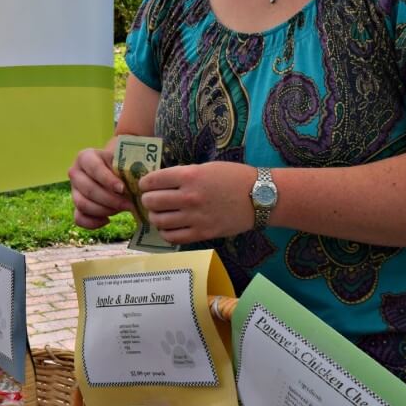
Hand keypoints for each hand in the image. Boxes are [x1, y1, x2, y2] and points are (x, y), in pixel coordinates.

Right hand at [68, 147, 132, 228]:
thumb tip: (137, 184)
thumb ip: (127, 170)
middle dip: (110, 200)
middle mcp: (75, 173)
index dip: (108, 180)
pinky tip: (107, 220)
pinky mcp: (75, 206)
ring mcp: (73, 190)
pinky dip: (93, 222)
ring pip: (83, 204)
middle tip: (128, 204)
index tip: (123, 189)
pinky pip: (79, 218)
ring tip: (120, 209)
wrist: (113, 174)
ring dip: (104, 210)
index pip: (94, 168)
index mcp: (85, 157)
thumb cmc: (120, 167)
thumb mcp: (123, 163)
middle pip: (89, 189)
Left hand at [139, 162, 258, 243]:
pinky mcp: (203, 233)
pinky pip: (173, 237)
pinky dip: (166, 232)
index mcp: (189, 176)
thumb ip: (182, 175)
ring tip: (158, 213)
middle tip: (151, 199)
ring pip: (159, 221)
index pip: (152, 180)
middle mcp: (189, 197)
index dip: (145, 183)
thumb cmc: (233, 177)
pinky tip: (169, 227)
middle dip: (147, 199)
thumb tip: (159, 182)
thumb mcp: (206, 168)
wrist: (260, 197)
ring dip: (154, 216)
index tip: (145, 185)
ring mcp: (195, 218)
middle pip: (152, 201)